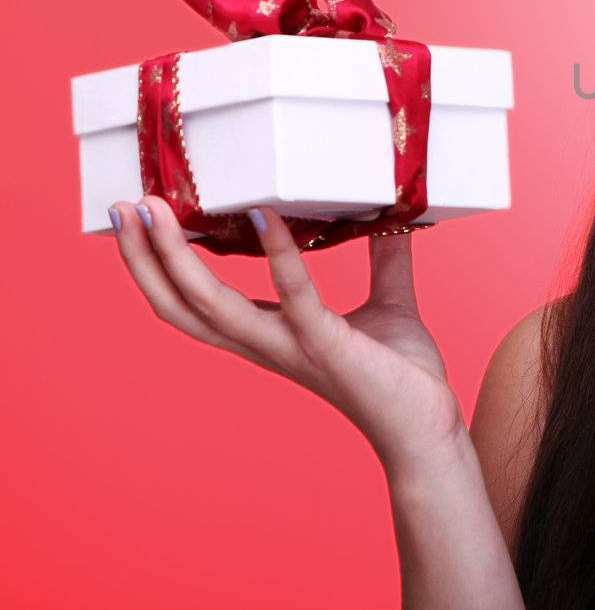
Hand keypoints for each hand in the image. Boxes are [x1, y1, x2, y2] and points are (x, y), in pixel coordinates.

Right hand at [110, 196, 466, 472]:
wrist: (427, 428)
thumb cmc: (402, 375)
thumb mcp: (389, 303)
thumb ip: (385, 260)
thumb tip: (395, 215)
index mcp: (270, 334)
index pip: (195, 302)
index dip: (162, 265)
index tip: (143, 219)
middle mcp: (267, 344)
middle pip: (181, 304)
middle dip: (146, 258)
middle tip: (125, 207)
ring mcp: (291, 347)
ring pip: (211, 306)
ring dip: (178, 258)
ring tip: (161, 210)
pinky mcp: (326, 346)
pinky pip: (294, 297)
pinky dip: (279, 256)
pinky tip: (264, 217)